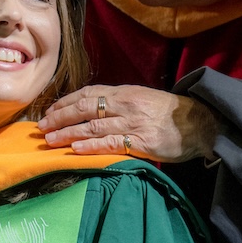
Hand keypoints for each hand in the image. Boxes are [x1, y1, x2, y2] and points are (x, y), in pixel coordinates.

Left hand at [38, 84, 217, 163]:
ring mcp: (132, 123)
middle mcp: (125, 104)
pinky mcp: (140, 142)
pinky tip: (75, 150)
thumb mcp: (142, 99)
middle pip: (85, 108)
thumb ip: (119, 103)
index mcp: (124, 92)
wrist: (199, 123)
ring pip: (93, 126)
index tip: (49, 111)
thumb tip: (92, 110)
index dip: (66, 102)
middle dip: (60, 117)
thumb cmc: (169, 113)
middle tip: (42, 127)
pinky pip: (110, 144)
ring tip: (50, 140)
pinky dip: (91, 146)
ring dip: (68, 133)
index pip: (88, 93)